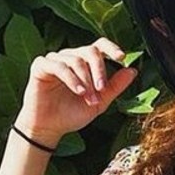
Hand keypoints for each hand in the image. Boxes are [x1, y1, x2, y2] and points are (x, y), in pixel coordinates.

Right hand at [14, 38, 137, 143]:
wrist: (49, 128)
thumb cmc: (71, 114)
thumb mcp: (99, 103)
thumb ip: (115, 87)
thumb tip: (133, 71)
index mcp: (85, 63)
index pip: (99, 46)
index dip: (111, 47)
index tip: (122, 57)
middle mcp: (70, 57)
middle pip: (90, 51)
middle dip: (99, 70)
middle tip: (101, 89)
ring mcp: (55, 60)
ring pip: (75, 60)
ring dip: (86, 81)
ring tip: (88, 99)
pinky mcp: (41, 66)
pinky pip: (59, 66)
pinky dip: (71, 79)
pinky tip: (78, 91)